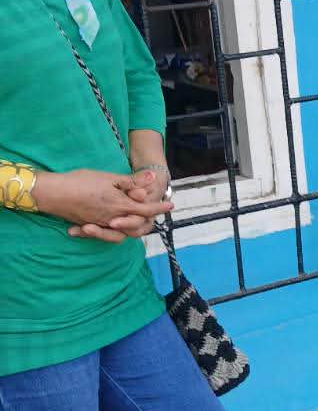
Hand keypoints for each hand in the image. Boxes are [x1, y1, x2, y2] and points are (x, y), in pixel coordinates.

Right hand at [35, 168, 173, 243]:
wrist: (54, 194)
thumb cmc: (81, 182)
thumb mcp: (108, 178)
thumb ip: (131, 181)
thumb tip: (152, 177)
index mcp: (120, 205)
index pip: (146, 210)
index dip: (159, 207)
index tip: (170, 205)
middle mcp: (113, 219)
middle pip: (137, 226)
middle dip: (147, 221)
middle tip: (154, 213)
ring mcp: (101, 224)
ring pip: (122, 232)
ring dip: (131, 228)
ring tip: (136, 221)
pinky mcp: (90, 226)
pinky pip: (105, 233)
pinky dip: (112, 230)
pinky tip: (113, 224)